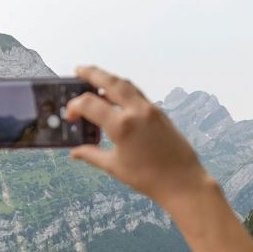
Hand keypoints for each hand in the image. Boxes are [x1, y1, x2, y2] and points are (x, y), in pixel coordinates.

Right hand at [65, 66, 213, 208]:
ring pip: (126, 85)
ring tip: (96, 78)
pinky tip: (116, 97)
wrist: (182, 182)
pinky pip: (138, 94)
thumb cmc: (149, 178)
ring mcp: (150, 110)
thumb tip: (75, 152)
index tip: (70, 115)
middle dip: (92, 73)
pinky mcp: (160, 113)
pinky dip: (124, 90)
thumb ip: (92, 154)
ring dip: (110, 79)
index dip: (74, 107)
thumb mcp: (115, 167)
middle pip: (110, 82)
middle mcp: (136, 112)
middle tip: (79, 70)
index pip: (90, 104)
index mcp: (122, 126)